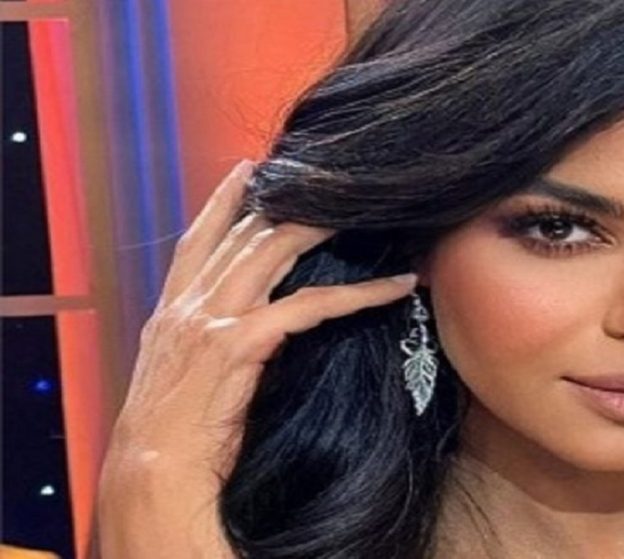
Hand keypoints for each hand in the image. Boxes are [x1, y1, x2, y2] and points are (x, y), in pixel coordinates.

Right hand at [97, 160, 417, 556]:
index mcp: (170, 311)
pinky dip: (359, 293)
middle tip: (324, 179)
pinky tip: (395, 287)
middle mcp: (188, 305)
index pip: (198, 240)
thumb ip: (203, 341)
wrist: (152, 472)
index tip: (246, 170)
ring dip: (322, 228)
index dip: (223, 202)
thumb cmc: (171, 437)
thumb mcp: (178, 376)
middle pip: (244, 234)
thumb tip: (241, 328)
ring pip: (275, 251)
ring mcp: (213, 319)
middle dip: (285, 202)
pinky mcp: (241, 342)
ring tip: (364, 213)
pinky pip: (312, 304)